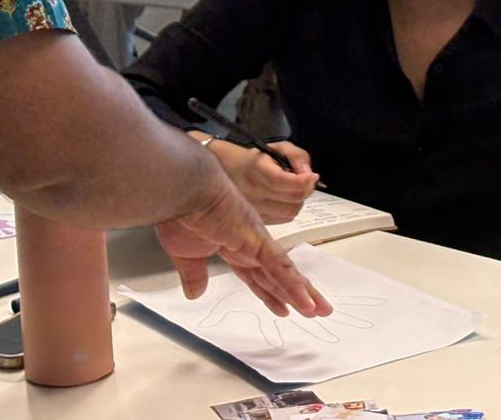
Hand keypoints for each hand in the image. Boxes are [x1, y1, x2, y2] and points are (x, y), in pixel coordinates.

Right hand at [155, 175, 331, 318]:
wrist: (185, 189)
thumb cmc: (181, 213)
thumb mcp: (183, 254)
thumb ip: (193, 275)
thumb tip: (195, 294)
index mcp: (231, 247)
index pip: (255, 276)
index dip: (270, 292)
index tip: (284, 306)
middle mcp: (248, 244)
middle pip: (276, 276)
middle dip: (294, 295)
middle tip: (315, 309)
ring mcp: (256, 242)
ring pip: (284, 273)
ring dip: (302, 293)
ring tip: (320, 309)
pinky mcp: (257, 241)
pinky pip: (279, 268)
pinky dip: (292, 285)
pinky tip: (305, 301)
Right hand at [205, 138, 318, 222]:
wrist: (223, 170)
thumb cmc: (253, 158)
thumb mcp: (275, 148)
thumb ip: (296, 156)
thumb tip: (308, 173)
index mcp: (256, 170)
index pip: (283, 182)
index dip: (303, 181)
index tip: (312, 175)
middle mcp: (253, 192)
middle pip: (292, 201)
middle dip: (305, 190)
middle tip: (306, 181)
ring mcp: (252, 209)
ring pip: (289, 213)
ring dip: (298, 201)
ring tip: (294, 189)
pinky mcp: (255, 220)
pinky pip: (282, 219)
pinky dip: (289, 209)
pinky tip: (285, 199)